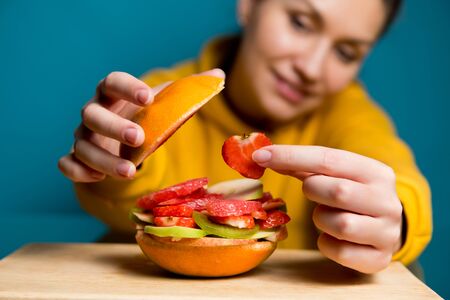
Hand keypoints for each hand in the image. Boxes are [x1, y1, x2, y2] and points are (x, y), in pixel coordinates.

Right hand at [58, 69, 223, 181]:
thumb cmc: (147, 116)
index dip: (126, 87)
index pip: (111, 81)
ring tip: (130, 172)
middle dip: (114, 126)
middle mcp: (94, 112)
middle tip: (139, 137)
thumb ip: (189, 90)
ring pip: (82, 145)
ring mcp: (84, 136)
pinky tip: (98, 179)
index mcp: (112, 93)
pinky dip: (77, 171)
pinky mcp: (79, 158)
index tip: (147, 96)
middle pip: (92, 114)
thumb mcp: (166, 102)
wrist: (127, 137)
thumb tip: (220, 74)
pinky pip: (67, 164)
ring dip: (103, 159)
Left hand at [253, 145, 402, 272]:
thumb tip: (263, 156)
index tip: (260, 156)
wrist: (385, 230)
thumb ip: (303, 166)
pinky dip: (327, 244)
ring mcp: (387, 232)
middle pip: (337, 191)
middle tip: (312, 193)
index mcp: (376, 172)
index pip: (329, 158)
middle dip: (313, 191)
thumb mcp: (335, 176)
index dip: (291, 156)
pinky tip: (333, 237)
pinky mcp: (380, 258)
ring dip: (321, 220)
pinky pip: (340, 252)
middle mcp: (388, 200)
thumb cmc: (351, 197)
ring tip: (327, 216)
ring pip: (340, 224)